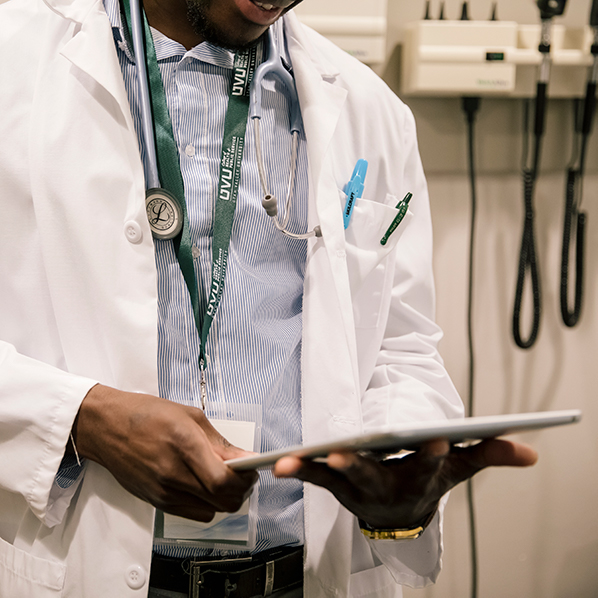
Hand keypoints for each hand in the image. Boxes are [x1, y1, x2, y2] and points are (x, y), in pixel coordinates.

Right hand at [73, 384, 257, 521]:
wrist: (106, 426)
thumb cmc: (145, 415)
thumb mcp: (191, 417)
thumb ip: (220, 442)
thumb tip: (244, 458)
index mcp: (184, 445)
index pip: (223, 481)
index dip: (244, 481)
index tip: (251, 472)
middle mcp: (173, 473)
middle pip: (221, 502)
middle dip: (240, 492)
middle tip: (242, 477)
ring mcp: (163, 491)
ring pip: (209, 512)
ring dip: (222, 499)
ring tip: (221, 480)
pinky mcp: (155, 501)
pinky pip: (192, 513)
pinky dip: (204, 503)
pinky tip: (202, 485)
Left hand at [274, 438, 537, 528]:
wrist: (400, 515)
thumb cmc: (428, 482)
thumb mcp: (459, 469)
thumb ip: (489, 454)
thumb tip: (531, 451)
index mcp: (419, 478)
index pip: (429, 465)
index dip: (434, 453)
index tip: (438, 438)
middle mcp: (386, 486)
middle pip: (372, 475)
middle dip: (359, 466)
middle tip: (343, 455)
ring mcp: (356, 488)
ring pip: (334, 478)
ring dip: (314, 469)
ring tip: (292, 462)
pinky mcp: (335, 484)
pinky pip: (314, 477)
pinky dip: (298, 471)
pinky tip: (278, 465)